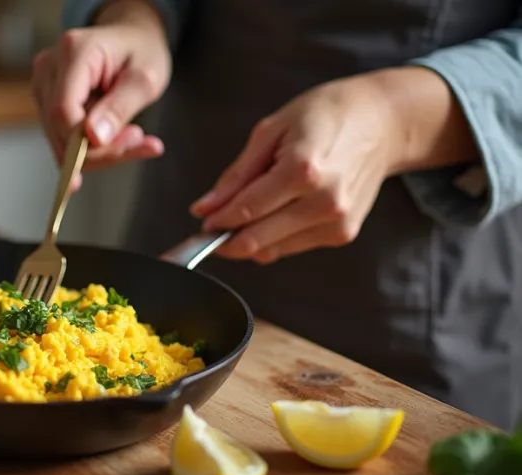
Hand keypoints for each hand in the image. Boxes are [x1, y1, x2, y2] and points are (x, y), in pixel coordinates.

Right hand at [31, 0, 170, 190]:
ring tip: (134, 138)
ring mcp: (44, 85)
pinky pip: (65, 141)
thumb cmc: (141, 50)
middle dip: (101, 151)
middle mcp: (49, 67)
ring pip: (61, 143)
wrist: (132, 39)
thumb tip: (94, 139)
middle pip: (60, 131)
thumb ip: (120, 107)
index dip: (90, 141)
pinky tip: (120, 138)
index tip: (129, 142)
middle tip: (141, 143)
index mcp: (73, 52)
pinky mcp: (47, 102)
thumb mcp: (145, 77)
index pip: (64, 111)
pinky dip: (95, 149)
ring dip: (100, 153)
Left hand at [190, 72, 410, 263]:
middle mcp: (323, 202)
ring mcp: (336, 222)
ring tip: (243, 215)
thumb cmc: (325, 115)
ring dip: (248, 241)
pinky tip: (273, 214)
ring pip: (272, 251)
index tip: (201, 223)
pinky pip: (292, 248)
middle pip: (257, 240)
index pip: (245, 210)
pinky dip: (273, 238)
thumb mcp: (272, 130)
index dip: (216, 222)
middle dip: (226, 240)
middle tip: (209, 229)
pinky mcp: (343, 234)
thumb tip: (204, 208)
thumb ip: (237, 175)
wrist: (383, 122)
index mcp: (302, 170)